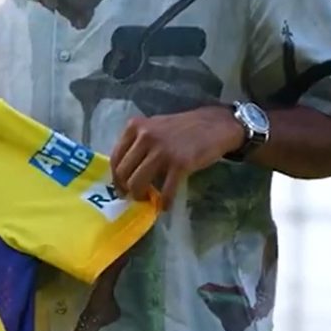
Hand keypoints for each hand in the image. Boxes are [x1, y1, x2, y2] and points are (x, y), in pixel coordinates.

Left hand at [109, 106, 243, 209]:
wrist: (215, 125)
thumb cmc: (182, 128)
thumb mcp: (154, 127)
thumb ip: (138, 143)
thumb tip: (125, 172)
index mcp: (135, 126)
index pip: (115, 157)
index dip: (116, 177)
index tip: (120, 188)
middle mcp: (145, 137)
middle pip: (124, 172)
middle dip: (127, 189)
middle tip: (134, 196)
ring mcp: (162, 151)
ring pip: (138, 183)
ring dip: (141, 196)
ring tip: (148, 200)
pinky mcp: (180, 164)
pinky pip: (166, 190)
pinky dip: (164, 202)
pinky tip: (166, 205)